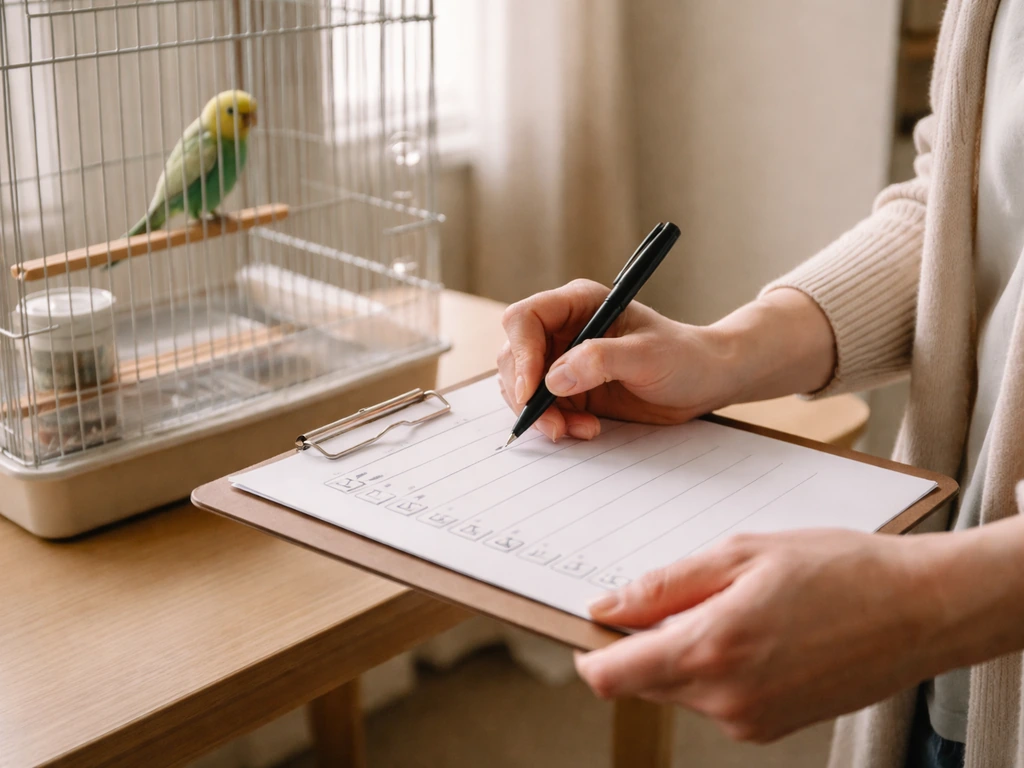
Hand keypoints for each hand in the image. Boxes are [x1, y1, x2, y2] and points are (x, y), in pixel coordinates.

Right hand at [497, 279, 739, 440]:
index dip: (521, 353)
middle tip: (553, 424)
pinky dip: (554, 423)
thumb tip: (554, 377)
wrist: (703, 381)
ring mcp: (561, 359)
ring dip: (541, 414)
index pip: (525, 319)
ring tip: (576, 430)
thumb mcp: (647, 356)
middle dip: (526, 394)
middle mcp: (562, 328)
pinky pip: (542, 407)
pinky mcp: (568, 389)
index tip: (532, 390)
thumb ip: (601, 361)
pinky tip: (584, 430)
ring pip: (521, 386)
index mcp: (578, 303)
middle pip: (514, 356)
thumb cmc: (683, 356)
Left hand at [574, 529, 945, 742]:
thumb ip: (665, 586)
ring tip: (733, 605)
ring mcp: (749, 721)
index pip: (610, 676)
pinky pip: (715, 699)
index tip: (598, 620)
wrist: (919, 612)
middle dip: (641, 642)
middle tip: (680, 594)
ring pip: (679, 688)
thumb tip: (606, 608)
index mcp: (710, 650)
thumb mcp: (742, 554)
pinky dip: (715, 668)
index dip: (590, 649)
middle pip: (642, 681)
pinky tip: (755, 631)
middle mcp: (725, 700)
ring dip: (683, 651)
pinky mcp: (769, 728)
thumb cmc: (839, 569)